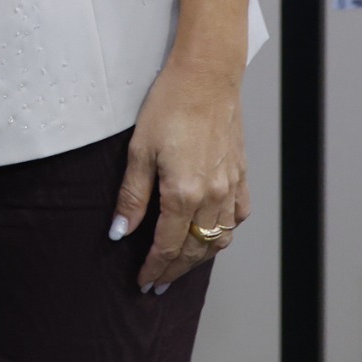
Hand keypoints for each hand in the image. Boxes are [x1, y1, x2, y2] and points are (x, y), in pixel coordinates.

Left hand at [116, 53, 248, 293]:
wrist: (206, 77)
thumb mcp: (139, 150)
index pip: (168, 246)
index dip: (154, 267)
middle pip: (195, 249)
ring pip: (219, 239)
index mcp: (184, 193)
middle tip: (158, 284)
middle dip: (175, 271)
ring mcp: (232, 188)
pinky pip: (237, 218)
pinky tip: (211, 235)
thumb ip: (132, 196)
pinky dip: (224, 234)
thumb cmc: (169, 107)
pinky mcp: (241, 176)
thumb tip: (120, 232)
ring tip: (180, 267)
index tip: (143, 283)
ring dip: (199, 257)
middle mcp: (213, 197)